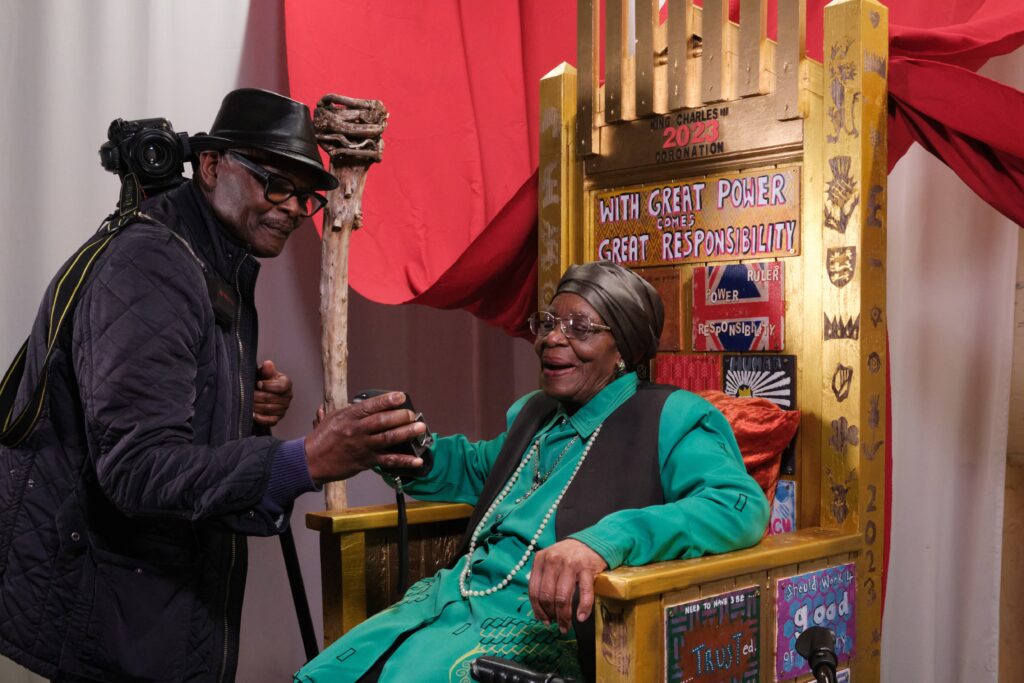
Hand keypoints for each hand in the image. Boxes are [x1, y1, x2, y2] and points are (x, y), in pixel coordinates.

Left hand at [253, 360, 292, 427]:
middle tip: (248, 395)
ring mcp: (283, 409)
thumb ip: (266, 370)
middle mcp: (287, 397)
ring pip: (269, 409)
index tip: (258, 384)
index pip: (281, 386)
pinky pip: (271, 421)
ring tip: (247, 404)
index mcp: (286, 384)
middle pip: (271, 398)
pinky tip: (253, 415)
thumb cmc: (264, 380)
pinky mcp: (277, 418)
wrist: (262, 391)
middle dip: (257, 397)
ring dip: (256, 407)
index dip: (268, 386)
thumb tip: (268, 364)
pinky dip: (261, 419)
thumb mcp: (264, 372)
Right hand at [304, 391, 427, 482]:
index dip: (387, 400)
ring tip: (420, 428)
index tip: (401, 396)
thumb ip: (342, 410)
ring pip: (388, 438)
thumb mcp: (329, 419)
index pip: (370, 405)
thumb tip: (349, 404)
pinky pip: (388, 460)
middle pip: (382, 421)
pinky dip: (404, 461)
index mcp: (348, 416)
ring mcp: (363, 446)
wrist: (310, 462)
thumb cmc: (319, 440)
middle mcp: (357, 430)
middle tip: (412, 414)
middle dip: (401, 416)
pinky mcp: (366, 461)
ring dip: (406, 433)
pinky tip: (417, 460)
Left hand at [528, 539, 607, 633]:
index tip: (543, 621)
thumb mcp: (550, 562)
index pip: (534, 590)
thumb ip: (542, 580)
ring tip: (566, 626)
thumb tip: (539, 611)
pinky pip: (585, 593)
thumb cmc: (567, 556)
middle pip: (547, 595)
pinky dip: (583, 608)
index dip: (537, 609)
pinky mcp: (587, 568)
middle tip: (557, 625)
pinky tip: (581, 617)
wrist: (591, 543)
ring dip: (564, 616)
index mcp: (540, 559)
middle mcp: (553, 560)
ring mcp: (571, 564)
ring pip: (562, 597)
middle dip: (551, 615)